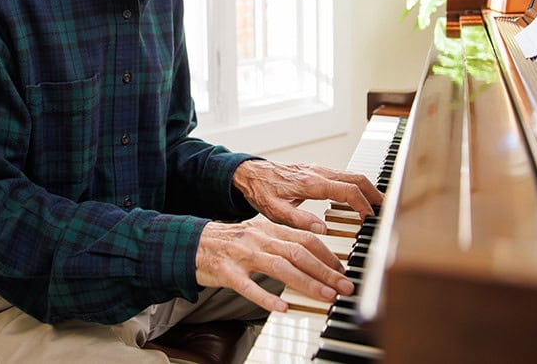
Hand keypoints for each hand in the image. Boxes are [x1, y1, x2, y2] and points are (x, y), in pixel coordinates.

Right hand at [194, 219, 354, 313]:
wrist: (192, 243)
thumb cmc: (229, 244)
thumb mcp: (259, 236)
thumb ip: (283, 244)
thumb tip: (314, 257)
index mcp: (268, 230)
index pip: (304, 239)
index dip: (327, 255)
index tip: (343, 270)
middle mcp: (258, 239)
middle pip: (298, 253)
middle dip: (325, 271)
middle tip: (344, 287)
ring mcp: (242, 255)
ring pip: (279, 267)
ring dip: (306, 283)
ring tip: (325, 296)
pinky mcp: (226, 272)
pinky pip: (248, 286)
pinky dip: (266, 297)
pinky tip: (281, 307)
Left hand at [232, 160, 382, 232]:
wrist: (250, 174)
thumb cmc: (261, 191)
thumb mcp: (275, 211)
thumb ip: (298, 220)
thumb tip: (321, 230)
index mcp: (311, 183)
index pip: (348, 190)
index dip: (363, 205)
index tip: (369, 219)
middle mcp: (318, 173)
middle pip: (356, 178)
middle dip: (374, 193)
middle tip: (385, 210)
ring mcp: (318, 170)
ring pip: (351, 175)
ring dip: (366, 189)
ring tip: (376, 206)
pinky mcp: (316, 171)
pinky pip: (342, 176)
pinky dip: (355, 186)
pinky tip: (356, 199)